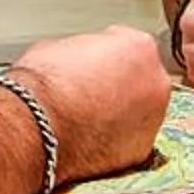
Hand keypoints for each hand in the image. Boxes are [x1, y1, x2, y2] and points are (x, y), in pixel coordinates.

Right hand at [8, 24, 171, 181]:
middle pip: (140, 78)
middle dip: (119, 83)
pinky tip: (89, 135)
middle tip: (90, 90)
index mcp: (140, 47)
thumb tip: (80, 62)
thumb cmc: (45, 85)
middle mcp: (155, 81)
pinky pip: (129, 138)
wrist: (38, 126)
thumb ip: (84, 52)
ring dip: (119, 111)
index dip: (104, 53)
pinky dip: (114, 138)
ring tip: (87, 115)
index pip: (128, 44)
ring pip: (138, 110)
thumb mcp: (60, 46)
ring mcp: (152, 118)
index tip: (91, 64)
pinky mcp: (140, 149)